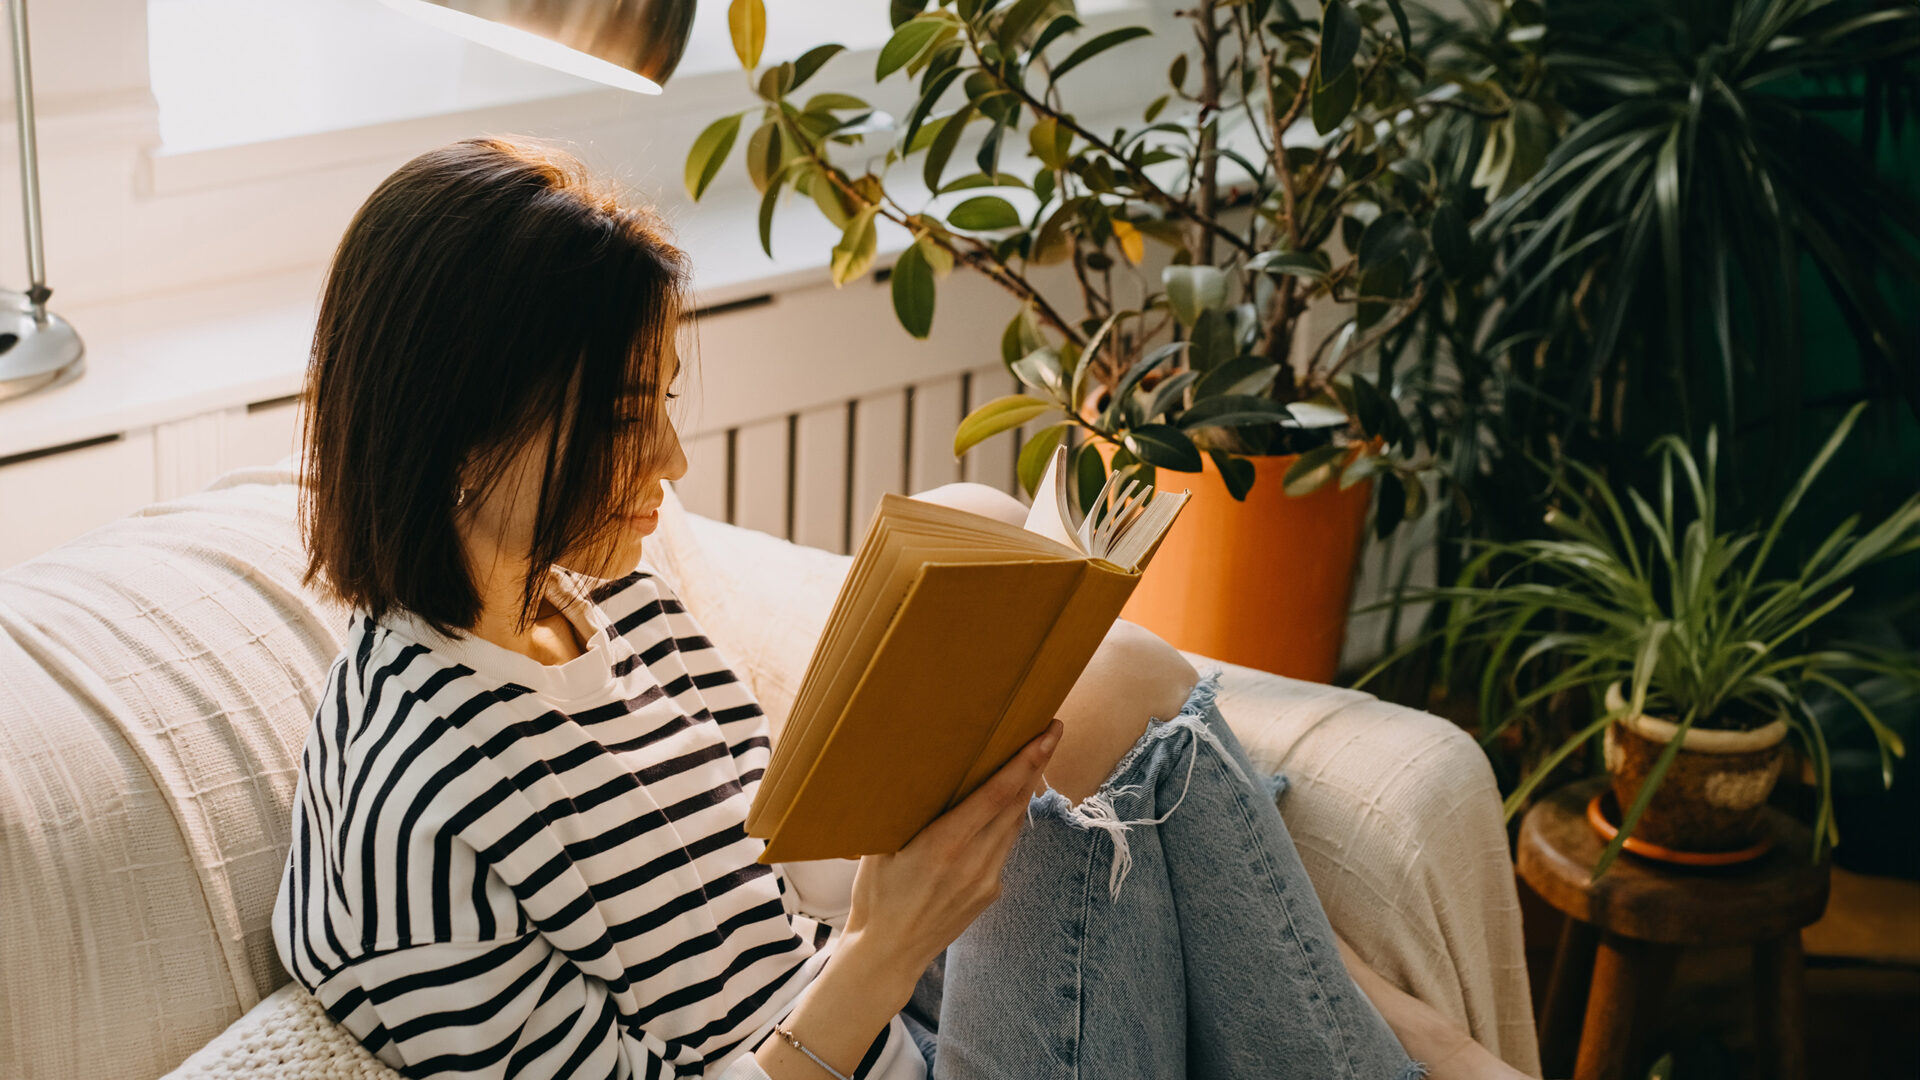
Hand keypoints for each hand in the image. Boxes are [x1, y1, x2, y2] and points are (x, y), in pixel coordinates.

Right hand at [838, 718, 1064, 991]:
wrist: (889, 953)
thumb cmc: (877, 896)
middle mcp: (972, 863)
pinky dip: (1008, 822)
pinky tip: (1005, 806)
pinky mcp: (991, 893)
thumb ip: (908, 815)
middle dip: (1036, 765)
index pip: (996, 796)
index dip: (1024, 762)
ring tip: (1034, 759)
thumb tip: (918, 773)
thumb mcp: (881, 850)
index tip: (1045, 735)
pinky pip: (1004, 847)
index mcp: (942, 847)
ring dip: (1025, 791)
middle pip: (1015, 805)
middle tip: (1049, 731)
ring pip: (1014, 825)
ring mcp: (986, 881)